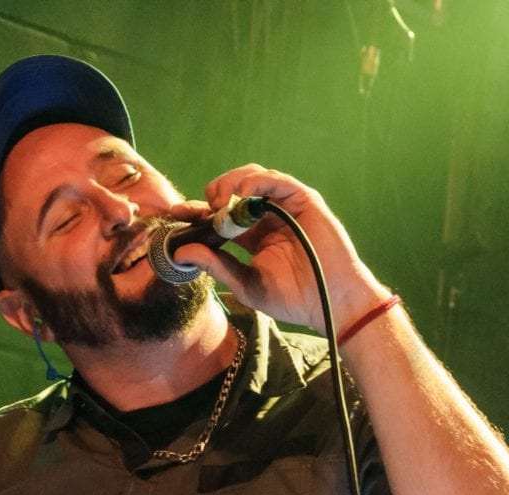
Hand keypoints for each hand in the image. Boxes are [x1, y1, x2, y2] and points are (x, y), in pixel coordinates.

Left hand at [169, 165, 388, 331]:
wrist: (331, 302)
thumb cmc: (293, 297)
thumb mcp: (246, 284)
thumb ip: (217, 265)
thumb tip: (181, 252)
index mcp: (251, 235)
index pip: (219, 214)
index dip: (197, 210)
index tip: (178, 214)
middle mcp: (266, 216)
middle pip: (232, 189)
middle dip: (212, 194)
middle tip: (200, 210)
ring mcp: (285, 206)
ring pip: (252, 177)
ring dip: (231, 183)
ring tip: (220, 202)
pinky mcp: (303, 200)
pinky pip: (276, 180)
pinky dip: (256, 181)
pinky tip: (243, 194)